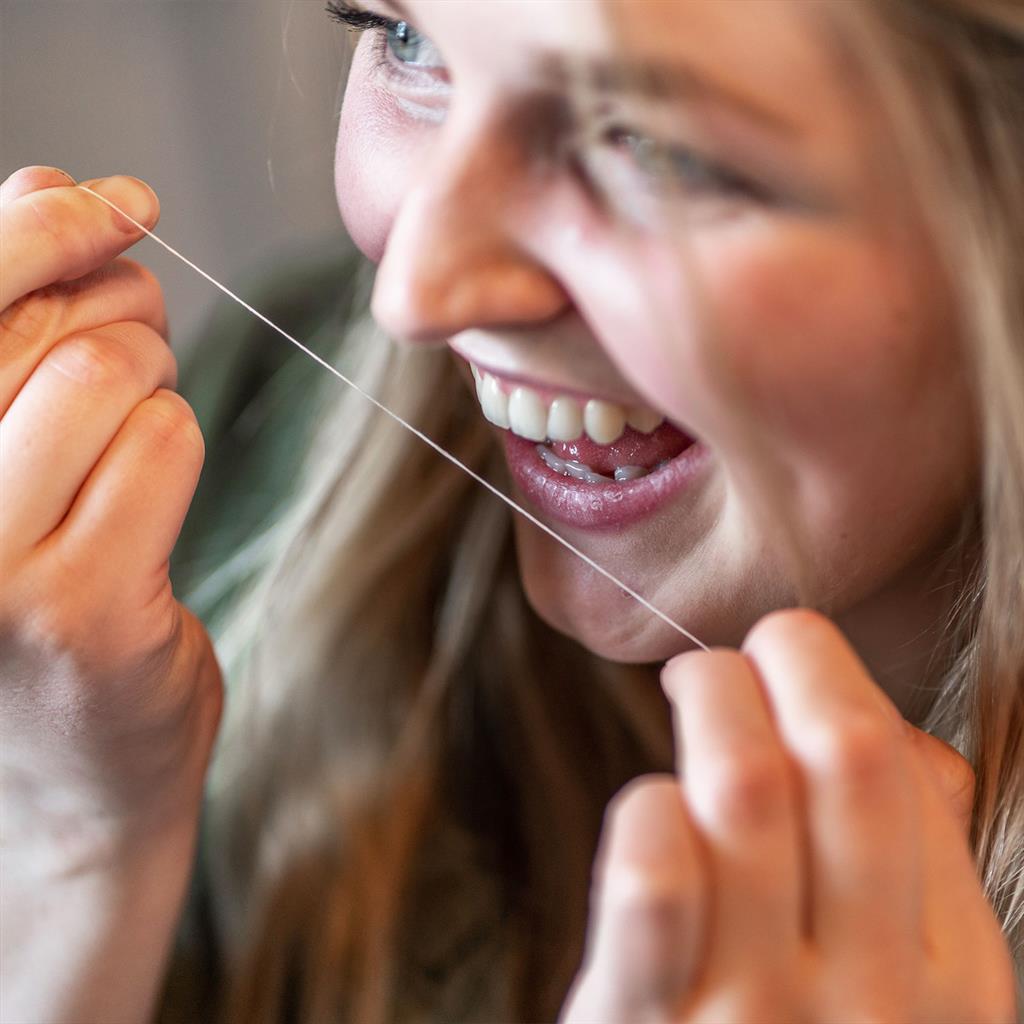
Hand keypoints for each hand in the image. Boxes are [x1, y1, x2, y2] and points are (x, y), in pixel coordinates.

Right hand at [1, 166, 221, 870]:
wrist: (59, 780)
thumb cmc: (22, 597)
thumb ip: (4, 325)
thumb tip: (43, 184)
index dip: (45, 222)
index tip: (120, 201)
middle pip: (36, 321)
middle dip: (118, 303)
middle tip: (140, 337)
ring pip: (105, 373)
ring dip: (152, 378)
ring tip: (141, 418)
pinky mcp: (75, 609)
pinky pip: (163, 444)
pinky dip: (177, 442)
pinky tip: (151, 493)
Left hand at [561, 610, 1015, 1022]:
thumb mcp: (901, 1005)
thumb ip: (912, 881)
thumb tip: (910, 741)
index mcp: (951, 984)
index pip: (912, 782)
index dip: (846, 689)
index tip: (795, 660)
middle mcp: (872, 999)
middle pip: (844, 759)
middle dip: (792, 660)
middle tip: (747, 648)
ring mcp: (758, 1019)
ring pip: (745, 789)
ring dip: (713, 702)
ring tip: (690, 685)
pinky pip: (656, 885)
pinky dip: (650, 811)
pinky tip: (649, 804)